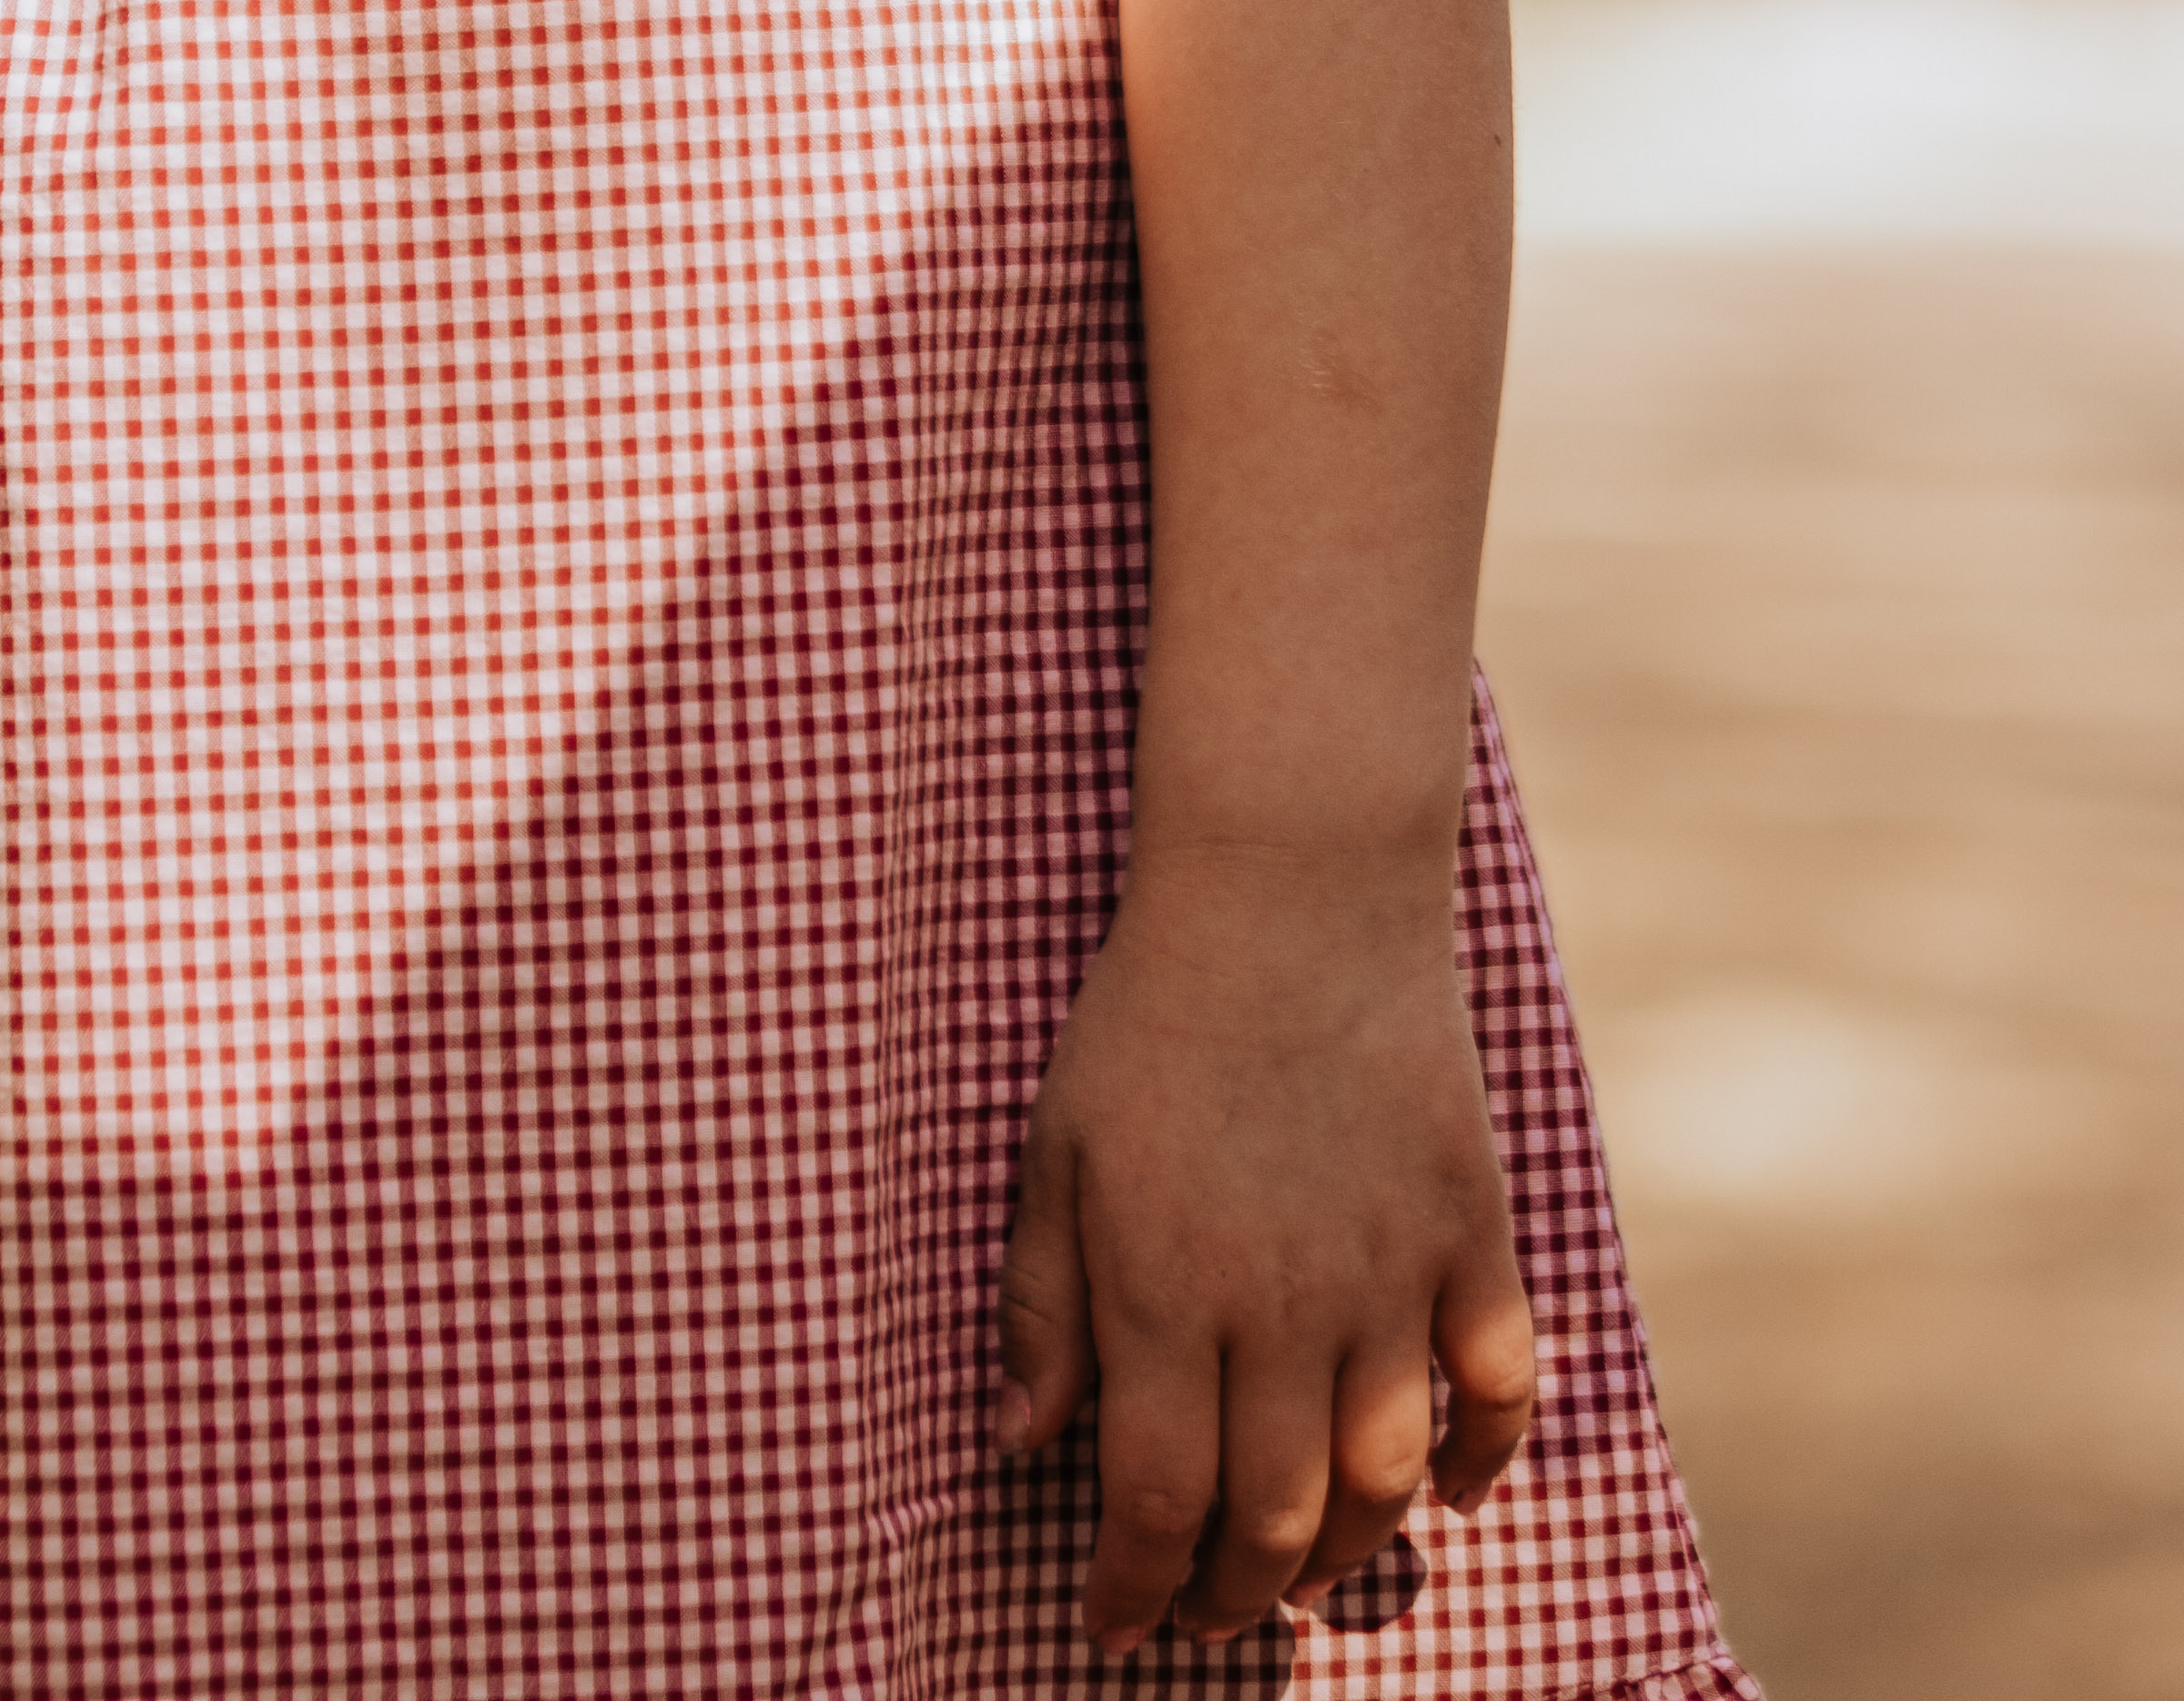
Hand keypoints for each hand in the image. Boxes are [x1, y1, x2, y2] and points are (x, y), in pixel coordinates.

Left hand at [994, 854, 1536, 1655]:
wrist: (1291, 891)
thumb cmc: (1150, 1016)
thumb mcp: (1057, 1148)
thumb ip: (1042, 1305)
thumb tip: (1019, 1448)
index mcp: (1166, 1291)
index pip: (1153, 1500)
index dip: (1132, 1588)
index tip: (1113, 1627)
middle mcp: (1285, 1306)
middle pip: (1274, 1517)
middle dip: (1231, 1594)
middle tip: (1205, 1611)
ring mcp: (1391, 1272)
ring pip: (1386, 1480)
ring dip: (1346, 1556)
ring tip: (1302, 1576)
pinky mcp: (1469, 1228)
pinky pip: (1498, 1383)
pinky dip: (1482, 1456)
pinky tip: (1446, 1490)